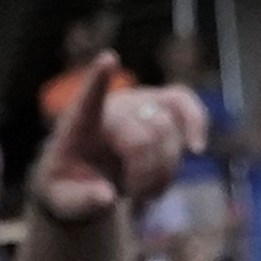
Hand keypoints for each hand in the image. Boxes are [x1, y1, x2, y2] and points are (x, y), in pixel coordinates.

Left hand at [27, 66, 203, 227]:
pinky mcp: (161, 105)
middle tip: (131, 197)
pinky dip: (196, 124)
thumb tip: (106, 198)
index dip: (98, 80)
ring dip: (163, 170)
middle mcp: (112, 106)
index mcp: (79, 125)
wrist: (85, 176)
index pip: (88, 100)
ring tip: (144, 191)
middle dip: (144, 174)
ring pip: (167, 132)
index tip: (107, 58)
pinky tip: (196, 148)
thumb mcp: (64, 202)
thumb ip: (80, 201)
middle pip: (143, 139)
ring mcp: (138, 102)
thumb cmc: (68, 186)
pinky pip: (186, 104)